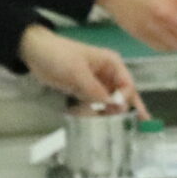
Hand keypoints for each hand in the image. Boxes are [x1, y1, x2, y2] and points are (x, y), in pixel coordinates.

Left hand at [17, 26, 144, 112]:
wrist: (34, 52)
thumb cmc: (59, 55)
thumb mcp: (78, 72)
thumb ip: (95, 90)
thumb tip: (113, 105)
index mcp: (111, 64)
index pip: (127, 85)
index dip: (124, 98)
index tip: (118, 110)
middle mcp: (107, 74)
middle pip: (122, 94)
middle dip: (129, 107)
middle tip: (143, 122)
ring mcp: (95, 83)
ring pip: (108, 101)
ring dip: (111, 112)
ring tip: (116, 125)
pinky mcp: (83, 90)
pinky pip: (94, 103)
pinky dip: (96, 112)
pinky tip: (98, 120)